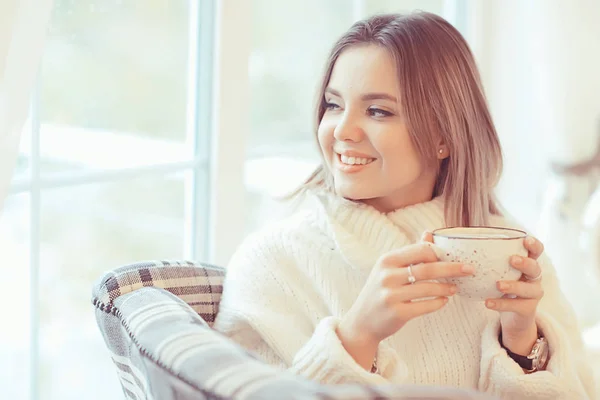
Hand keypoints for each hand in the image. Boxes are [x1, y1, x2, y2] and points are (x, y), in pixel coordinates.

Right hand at [337, 235, 474, 369]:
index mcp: (387, 260)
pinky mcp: (397, 313)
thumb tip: (429, 233)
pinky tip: (444, 300)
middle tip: (470, 269)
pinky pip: (425, 306)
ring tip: (456, 288)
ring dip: (447, 287)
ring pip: (429, 288)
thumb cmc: (380, 291)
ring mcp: (391, 295)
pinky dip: (438, 303)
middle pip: (428, 268)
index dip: (439, 253)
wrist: (362, 321)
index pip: (420, 250)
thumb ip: (410, 252)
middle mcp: (387, 276)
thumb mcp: (389, 268)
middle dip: (452, 268)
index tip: (455, 256)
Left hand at [486, 236, 544, 354]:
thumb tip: (455, 245)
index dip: (533, 245)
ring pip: (528, 289)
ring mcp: (533, 294)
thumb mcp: (498, 272)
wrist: (513, 316)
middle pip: (535, 268)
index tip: (525, 240)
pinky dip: (501, 304)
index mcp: (527, 264)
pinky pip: (516, 306)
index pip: (536, 251)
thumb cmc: (501, 286)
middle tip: (512, 259)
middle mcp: (534, 278)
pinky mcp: (528, 309)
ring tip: (498, 285)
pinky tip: (488, 302)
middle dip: (525, 263)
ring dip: (513, 286)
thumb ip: (486, 260)